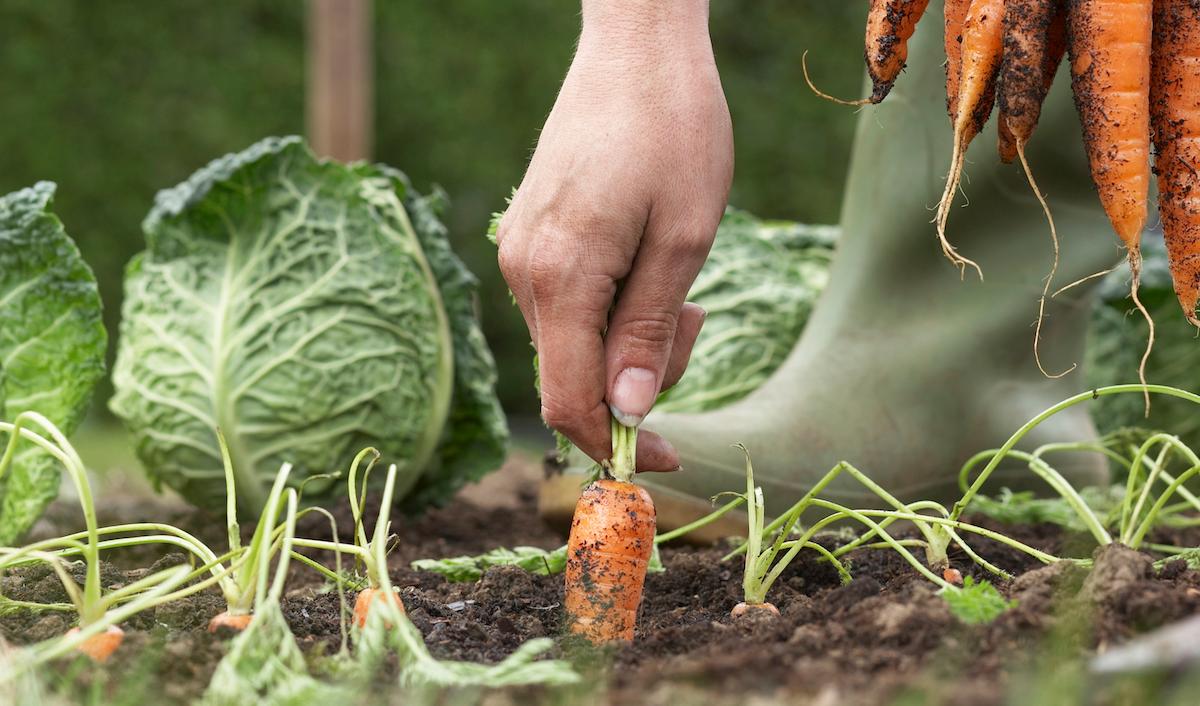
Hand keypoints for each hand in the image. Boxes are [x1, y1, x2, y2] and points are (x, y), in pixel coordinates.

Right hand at [496, 0, 732, 469]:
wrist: (635, 47)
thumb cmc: (673, 132)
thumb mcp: (683, 239)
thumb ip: (649, 331)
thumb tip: (628, 414)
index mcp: (560, 279)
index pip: (570, 402)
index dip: (617, 446)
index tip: (668, 460)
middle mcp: (524, 273)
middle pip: (574, 376)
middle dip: (641, 375)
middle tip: (697, 318)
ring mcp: (522, 253)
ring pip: (573, 341)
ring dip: (631, 336)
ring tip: (681, 279)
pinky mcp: (531, 236)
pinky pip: (568, 304)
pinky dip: (613, 307)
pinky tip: (647, 260)